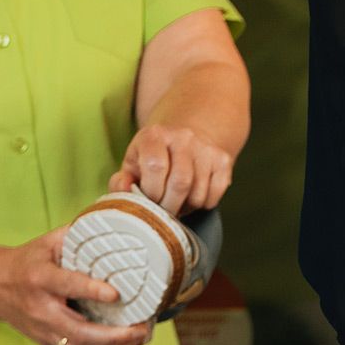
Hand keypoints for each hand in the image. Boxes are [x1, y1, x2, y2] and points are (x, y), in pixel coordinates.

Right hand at [0, 230, 151, 344]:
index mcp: (40, 278)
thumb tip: (111, 225)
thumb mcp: (46, 242)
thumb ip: (76, 236)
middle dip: (114, 336)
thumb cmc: (26, 262)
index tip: (116, 294)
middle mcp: (42, 310)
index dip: (91, 290)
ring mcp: (44, 332)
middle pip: (78, 331)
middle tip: (140, 329)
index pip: (67, 285)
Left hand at [108, 124, 235, 214]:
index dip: (151, 191)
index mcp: (154, 135)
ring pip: (198, 194)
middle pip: (180, 183)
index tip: (149, 199)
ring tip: (176, 201)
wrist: (186, 136)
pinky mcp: (223, 160)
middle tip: (162, 210)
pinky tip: (192, 196)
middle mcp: (183, 137)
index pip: (156, 167)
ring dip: (185, 207)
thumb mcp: (132, 163)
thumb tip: (124, 190)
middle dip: (169, 206)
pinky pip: (213, 196)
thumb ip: (122, 181)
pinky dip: (202, 204)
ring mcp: (206, 148)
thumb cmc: (153, 156)